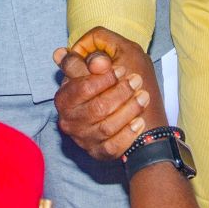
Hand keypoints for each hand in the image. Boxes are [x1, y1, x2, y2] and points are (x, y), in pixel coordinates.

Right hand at [53, 26, 164, 160]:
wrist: (133, 113)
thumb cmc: (119, 81)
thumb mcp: (112, 59)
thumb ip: (96, 55)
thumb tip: (80, 56)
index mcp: (66, 96)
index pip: (82, 87)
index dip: (104, 78)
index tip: (122, 69)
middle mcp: (70, 119)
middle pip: (96, 108)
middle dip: (120, 93)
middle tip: (137, 81)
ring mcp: (84, 138)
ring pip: (106, 127)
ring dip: (129, 110)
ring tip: (143, 96)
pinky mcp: (98, 152)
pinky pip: (113, 146)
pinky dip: (128, 134)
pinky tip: (139, 122)